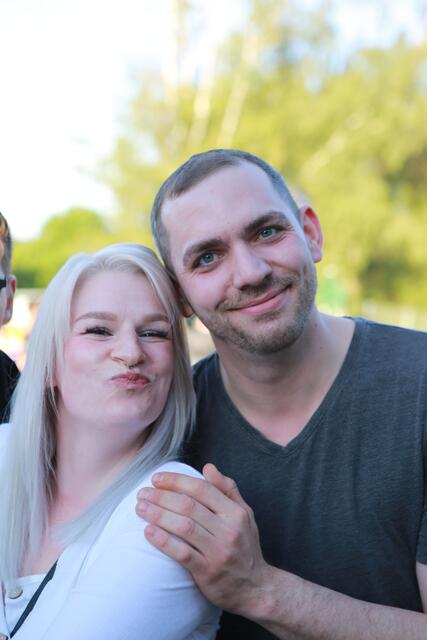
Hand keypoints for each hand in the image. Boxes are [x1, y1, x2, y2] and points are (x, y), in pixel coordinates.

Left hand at [136, 463, 270, 613]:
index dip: (176, 481)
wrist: (256, 588)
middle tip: (142, 493)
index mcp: (235, 512)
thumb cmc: (245, 547)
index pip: (202, 489)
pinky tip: (148, 532)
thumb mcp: (245, 515)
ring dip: (158, 515)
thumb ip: (227, 489)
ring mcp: (218, 551)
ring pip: (184, 527)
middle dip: (162, 496)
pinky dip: (163, 541)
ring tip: (140, 508)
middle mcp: (228, 530)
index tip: (157, 478)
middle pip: (189, 506)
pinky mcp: (208, 572)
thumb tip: (208, 467)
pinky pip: (182, 554)